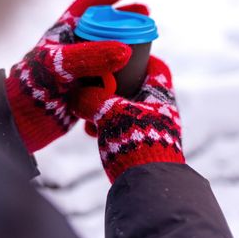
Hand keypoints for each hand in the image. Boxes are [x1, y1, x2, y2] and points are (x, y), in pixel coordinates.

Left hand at [5, 0, 148, 151]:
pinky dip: (123, 75)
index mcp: (61, 35)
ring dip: (127, 47)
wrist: (20, 124)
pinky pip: (108, 79)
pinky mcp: (84, 91)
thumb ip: (90, 56)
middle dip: (123, 19)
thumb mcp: (58, 66)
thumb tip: (126, 50)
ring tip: (148, 45)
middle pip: (102, 28)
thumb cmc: (31, 89)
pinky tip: (137, 75)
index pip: (84, 8)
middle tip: (145, 12)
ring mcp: (78, 71)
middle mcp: (71, 49)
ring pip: (108, 53)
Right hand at [72, 55, 184, 182]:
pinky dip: (109, 125)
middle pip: (138, 87)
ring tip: (88, 116)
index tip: (120, 53)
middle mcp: (161, 110)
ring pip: (127, 109)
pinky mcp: (143, 145)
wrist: (147, 184)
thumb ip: (92, 98)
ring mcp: (154, 128)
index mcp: (160, 94)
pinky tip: (93, 132)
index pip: (157, 66)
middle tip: (94, 86)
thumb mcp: (108, 113)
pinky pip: (124, 127)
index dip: (140, 57)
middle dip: (114, 87)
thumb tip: (77, 93)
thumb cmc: (134, 142)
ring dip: (107, 109)